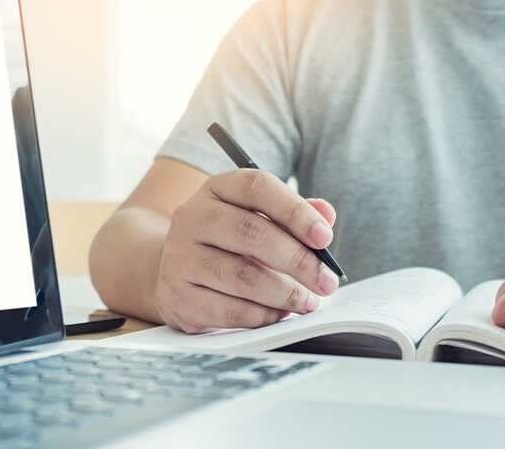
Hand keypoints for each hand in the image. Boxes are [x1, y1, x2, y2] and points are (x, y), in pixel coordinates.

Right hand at [155, 169, 339, 332]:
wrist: (178, 272)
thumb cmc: (230, 243)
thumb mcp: (259, 218)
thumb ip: (293, 215)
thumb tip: (325, 214)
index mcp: (217, 189)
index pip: (257, 188)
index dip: (295, 211)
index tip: (325, 237)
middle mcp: (192, 218)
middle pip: (251, 233)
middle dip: (298, 260)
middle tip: (327, 281)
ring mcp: (179, 258)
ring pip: (241, 276)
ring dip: (283, 294)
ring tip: (307, 301)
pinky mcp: (178, 296)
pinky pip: (228, 310)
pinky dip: (262, 315)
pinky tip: (279, 314)